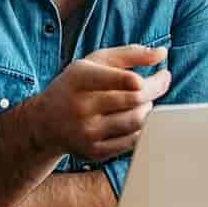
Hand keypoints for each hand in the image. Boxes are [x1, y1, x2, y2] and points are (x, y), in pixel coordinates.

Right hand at [23, 44, 170, 161]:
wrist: (45, 123)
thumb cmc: (76, 86)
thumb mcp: (94, 62)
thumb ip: (129, 54)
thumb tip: (162, 53)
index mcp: (79, 78)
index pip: (114, 78)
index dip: (137, 79)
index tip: (159, 74)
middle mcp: (80, 106)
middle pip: (133, 99)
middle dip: (156, 89)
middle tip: (162, 81)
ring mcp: (87, 132)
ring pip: (136, 121)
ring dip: (150, 108)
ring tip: (146, 100)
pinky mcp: (94, 152)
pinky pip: (132, 142)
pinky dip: (142, 128)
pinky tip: (139, 117)